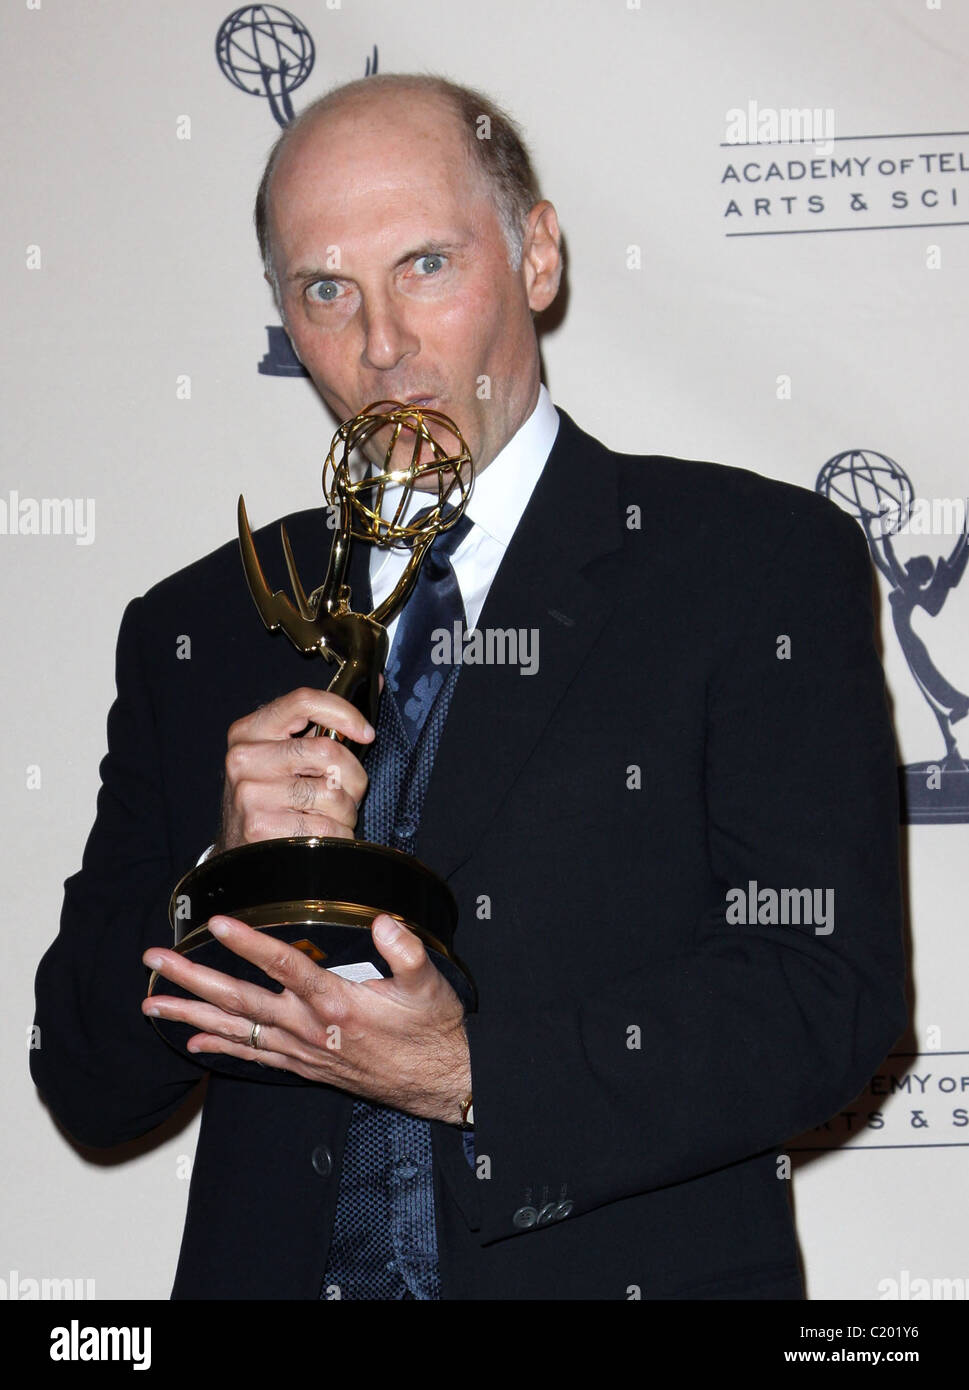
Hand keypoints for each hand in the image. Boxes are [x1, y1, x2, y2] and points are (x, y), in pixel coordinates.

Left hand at [142, 913, 471, 1123]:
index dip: (249, 943)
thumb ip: (406, 951)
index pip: (284, 966)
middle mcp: (308, 1028)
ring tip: (151, 1004)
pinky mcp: (303, 1066)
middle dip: (191, 979)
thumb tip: (382, 921)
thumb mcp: (430, 985)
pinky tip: (192, 1042)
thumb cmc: (431, 1030)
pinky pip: (252, 1056)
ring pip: (235, 1030)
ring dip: (190, 1016)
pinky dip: (220, 1048)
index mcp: (335, 1003)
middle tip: (154, 960)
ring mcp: (301, 1050)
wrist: (437, 1081)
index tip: (217, 924)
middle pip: (239, 1000)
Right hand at [216, 687, 374, 851]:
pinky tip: (325, 838)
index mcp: (250, 730)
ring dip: (347, 812)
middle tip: (351, 793)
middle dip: (354, 777)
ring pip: (332, 794)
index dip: (344, 713)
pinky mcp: (261, 827)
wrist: (238, 853)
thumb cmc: (272, 798)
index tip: (366, 734)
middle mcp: (245, 758)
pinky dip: (338, 836)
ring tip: (333, 818)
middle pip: (328, 751)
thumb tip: (378, 684)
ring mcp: (250, 793)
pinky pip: (326, 828)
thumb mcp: (282, 757)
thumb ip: (319, 727)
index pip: (303, 701)